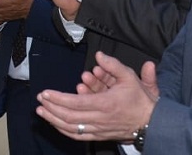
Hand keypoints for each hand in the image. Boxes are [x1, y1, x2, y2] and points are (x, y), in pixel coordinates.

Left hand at [35, 52, 157, 141]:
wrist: (151, 122)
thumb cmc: (140, 100)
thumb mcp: (130, 77)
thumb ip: (114, 65)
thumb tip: (99, 55)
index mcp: (105, 104)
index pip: (76, 103)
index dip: (58, 99)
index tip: (45, 93)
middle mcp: (100, 119)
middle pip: (69, 117)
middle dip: (51, 108)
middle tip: (39, 100)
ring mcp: (99, 129)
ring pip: (71, 129)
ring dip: (54, 120)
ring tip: (41, 112)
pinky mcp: (99, 136)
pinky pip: (78, 136)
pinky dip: (64, 131)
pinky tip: (55, 124)